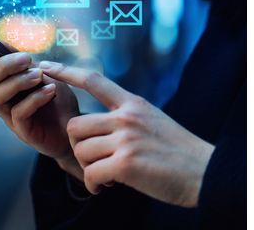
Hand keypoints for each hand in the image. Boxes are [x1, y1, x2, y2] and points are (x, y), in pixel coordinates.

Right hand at [0, 33, 81, 165]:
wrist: (78, 129)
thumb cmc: (59, 101)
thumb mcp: (47, 75)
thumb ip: (27, 63)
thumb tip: (5, 44)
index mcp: (4, 83)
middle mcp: (2, 100)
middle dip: (1, 67)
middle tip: (26, 59)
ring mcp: (9, 117)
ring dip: (16, 82)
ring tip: (39, 75)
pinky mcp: (23, 131)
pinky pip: (18, 113)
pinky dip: (34, 99)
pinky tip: (50, 91)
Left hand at [41, 62, 214, 207]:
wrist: (207, 174)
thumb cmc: (179, 154)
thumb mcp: (153, 122)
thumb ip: (126, 118)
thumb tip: (98, 127)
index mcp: (133, 104)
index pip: (93, 80)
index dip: (66, 72)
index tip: (46, 66)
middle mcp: (126, 117)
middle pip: (75, 125)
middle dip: (79, 147)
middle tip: (95, 161)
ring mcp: (126, 139)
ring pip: (80, 150)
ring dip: (87, 167)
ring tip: (106, 175)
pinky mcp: (126, 163)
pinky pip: (90, 173)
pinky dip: (93, 185)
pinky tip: (105, 187)